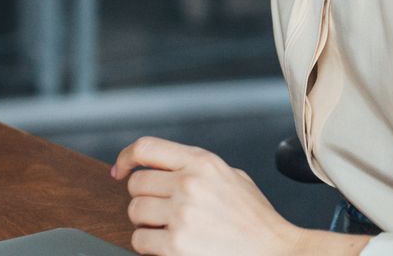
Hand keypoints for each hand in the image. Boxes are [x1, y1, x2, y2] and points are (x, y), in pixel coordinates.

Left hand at [112, 136, 302, 255]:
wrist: (272, 252)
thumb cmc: (253, 218)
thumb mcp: (230, 177)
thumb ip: (197, 168)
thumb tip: (160, 168)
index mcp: (203, 162)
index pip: (147, 148)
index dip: (126, 157)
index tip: (120, 171)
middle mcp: (189, 184)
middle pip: (136, 184)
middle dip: (143, 198)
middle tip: (161, 209)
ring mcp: (181, 216)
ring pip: (135, 213)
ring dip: (146, 223)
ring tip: (169, 228)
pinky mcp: (174, 246)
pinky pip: (140, 241)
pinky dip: (150, 245)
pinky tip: (171, 246)